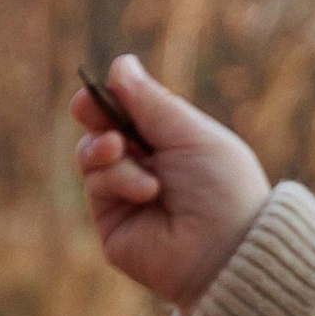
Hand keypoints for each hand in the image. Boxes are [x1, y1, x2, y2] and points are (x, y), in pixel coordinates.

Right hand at [71, 55, 270, 306]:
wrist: (227, 251)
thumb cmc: (223, 188)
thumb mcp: (191, 134)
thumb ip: (152, 103)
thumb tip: (120, 64)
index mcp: (173, 142)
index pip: (132, 110)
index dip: (113, 96)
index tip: (103, 86)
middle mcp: (148, 166)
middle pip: (102, 128)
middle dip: (93, 113)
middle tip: (87, 108)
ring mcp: (127, 195)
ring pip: (91, 153)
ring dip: (107, 148)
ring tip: (126, 153)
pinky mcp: (112, 222)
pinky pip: (97, 183)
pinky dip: (117, 178)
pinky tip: (146, 190)